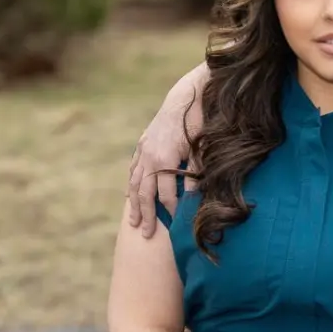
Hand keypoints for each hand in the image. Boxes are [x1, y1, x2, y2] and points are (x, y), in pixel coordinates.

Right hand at [128, 72, 202, 236]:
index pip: (166, 194)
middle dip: (147, 215)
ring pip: (135, 183)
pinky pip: (134, 169)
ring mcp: (143, 150)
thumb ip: (196, 173)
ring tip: (133, 222)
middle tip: (147, 235)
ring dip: (134, 203)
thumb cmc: (199, 122)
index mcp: (165, 159)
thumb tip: (193, 198)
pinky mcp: (142, 144)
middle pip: (145, 193)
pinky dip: (132, 184)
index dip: (172, 210)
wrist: (185, 96)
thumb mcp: (201, 148)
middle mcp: (149, 156)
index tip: (176, 225)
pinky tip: (131, 195)